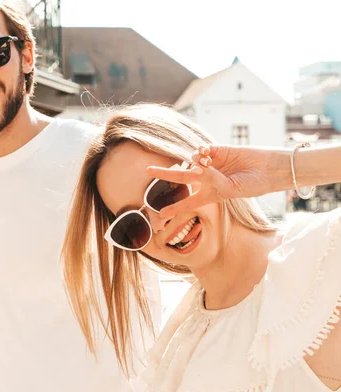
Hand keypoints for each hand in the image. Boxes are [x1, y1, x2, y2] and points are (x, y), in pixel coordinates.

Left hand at [147, 145, 286, 216]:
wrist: (269, 169)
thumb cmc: (254, 184)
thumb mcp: (231, 189)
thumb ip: (212, 181)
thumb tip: (197, 169)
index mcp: (210, 194)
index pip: (187, 202)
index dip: (174, 208)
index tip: (159, 215)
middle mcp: (207, 179)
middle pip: (181, 177)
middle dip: (164, 174)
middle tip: (148, 170)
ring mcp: (211, 164)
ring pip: (191, 161)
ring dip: (192, 162)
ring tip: (204, 164)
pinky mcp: (217, 151)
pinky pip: (201, 150)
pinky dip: (199, 151)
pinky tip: (205, 153)